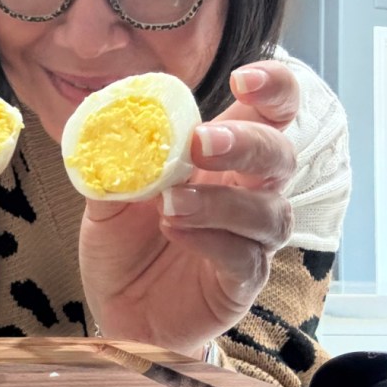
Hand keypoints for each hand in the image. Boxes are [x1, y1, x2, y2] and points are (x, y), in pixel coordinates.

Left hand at [78, 61, 297, 357]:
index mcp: (220, 158)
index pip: (270, 113)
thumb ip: (114, 160)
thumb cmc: (123, 243)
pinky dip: (211, 240)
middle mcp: (246, 192)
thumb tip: (106, 122)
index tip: (244, 79)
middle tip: (202, 143)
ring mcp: (249, 239)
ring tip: (172, 203)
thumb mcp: (107, 194)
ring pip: (268, 210)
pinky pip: (245, 258)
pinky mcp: (241, 282)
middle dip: (246, 143)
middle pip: (279, 154)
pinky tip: (175, 231)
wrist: (117, 307)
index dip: (274, 89)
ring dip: (220, 201)